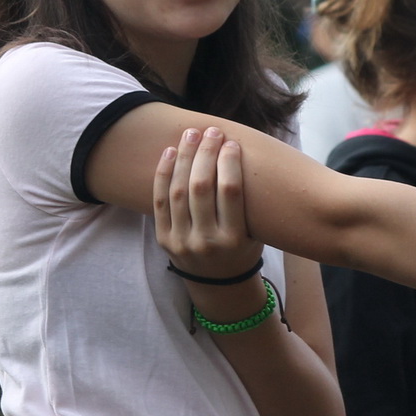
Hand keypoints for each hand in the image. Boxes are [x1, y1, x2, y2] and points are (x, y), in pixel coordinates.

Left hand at [153, 127, 262, 282]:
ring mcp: (182, 241)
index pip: (230, 192)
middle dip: (206, 154)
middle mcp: (206, 242)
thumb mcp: (256, 232)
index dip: (229, 163)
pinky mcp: (164, 240)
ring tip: (191, 135)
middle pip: (201, 188)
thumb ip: (249, 201)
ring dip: (185, 158)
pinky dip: (163, 174)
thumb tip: (243, 152)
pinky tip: (170, 152)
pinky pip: (159, 202)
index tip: (232, 142)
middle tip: (211, 131)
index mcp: (234, 240)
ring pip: (179, 192)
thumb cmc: (242, 248)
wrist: (218, 284)